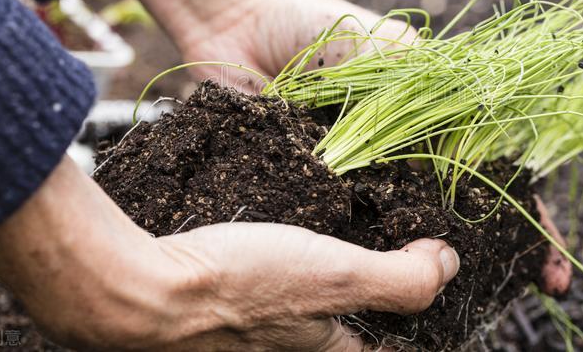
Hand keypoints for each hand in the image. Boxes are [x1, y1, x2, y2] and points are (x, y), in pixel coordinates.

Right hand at [0, 155, 458, 350]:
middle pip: (336, 330)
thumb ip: (398, 279)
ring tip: (320, 251)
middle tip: (383, 259)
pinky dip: (274, 271)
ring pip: (297, 314)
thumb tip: (448, 265)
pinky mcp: (213, 311)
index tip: (420, 278)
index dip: (407, 313)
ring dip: (314, 285)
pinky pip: (258, 295)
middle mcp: (285, 349)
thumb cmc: (235, 287)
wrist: (135, 289)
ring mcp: (246, 336)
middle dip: (361, 300)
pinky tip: (265, 242)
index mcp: (322, 346)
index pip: (378, 346)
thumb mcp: (333, 276)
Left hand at [102, 0, 571, 298]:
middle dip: (492, 250)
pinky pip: (334, 226)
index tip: (550, 258)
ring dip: (429, 266)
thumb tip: (475, 126)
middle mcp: (391, 154)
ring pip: (397, 230)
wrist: (232, 22)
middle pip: (451, 210)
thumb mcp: (379, 40)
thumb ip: (422, 77)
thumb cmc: (310, 20)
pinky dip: (356, 256)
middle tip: (524, 290)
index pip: (487, 169)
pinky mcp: (303, 187)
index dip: (523, 212)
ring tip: (463, 303)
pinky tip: (377, 285)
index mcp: (421, 117)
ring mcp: (349, 175)